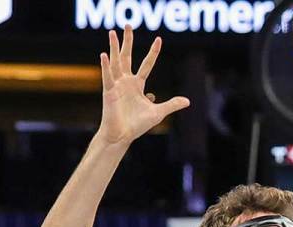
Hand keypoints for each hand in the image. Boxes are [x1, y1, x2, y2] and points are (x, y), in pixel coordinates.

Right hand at [98, 26, 189, 146]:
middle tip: (127, 25)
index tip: (159, 39)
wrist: (122, 135)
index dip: (153, 52)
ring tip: (112, 32)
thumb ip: (171, 105)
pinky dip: (106, 66)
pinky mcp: (109, 92)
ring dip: (114, 47)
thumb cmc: (137, 125)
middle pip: (127, 57)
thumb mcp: (158, 112)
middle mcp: (126, 81)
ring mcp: (117, 85)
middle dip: (128, 41)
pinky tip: (104, 54)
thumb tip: (188, 101)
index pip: (147, 64)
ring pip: (115, 62)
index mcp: (137, 85)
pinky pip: (107, 76)